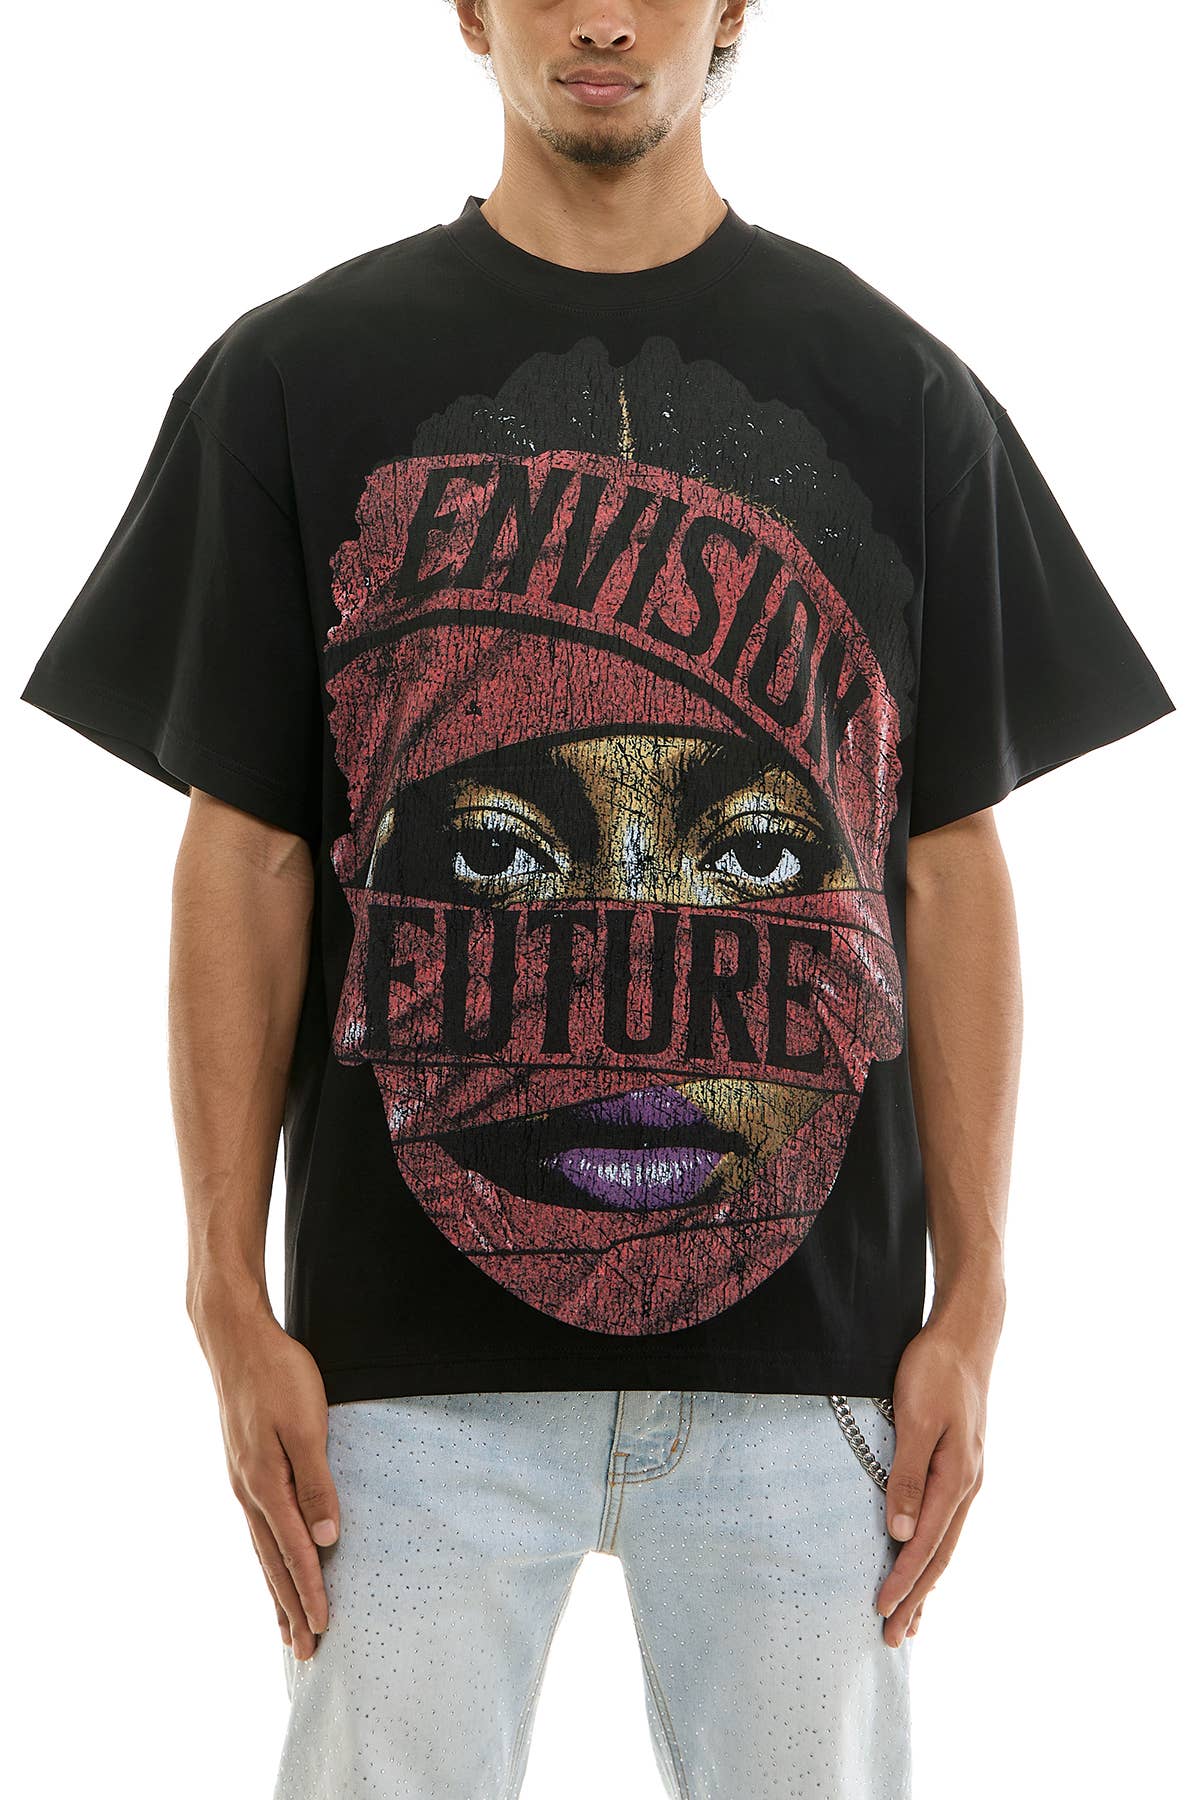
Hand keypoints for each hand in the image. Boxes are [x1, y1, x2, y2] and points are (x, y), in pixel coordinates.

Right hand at [197, 1305, 339, 1660]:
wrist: (235, 1339)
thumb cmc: (278, 1375)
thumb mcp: (306, 1425)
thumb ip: (316, 1483)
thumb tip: (324, 1540)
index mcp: (265, 1484)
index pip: (294, 1552)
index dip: (311, 1592)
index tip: (325, 1629)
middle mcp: (248, 1491)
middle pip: (272, 1562)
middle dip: (290, 1609)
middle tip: (305, 1653)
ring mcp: (241, 1481)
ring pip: (262, 1549)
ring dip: (276, 1590)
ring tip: (286, 1628)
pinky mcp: (243, 1468)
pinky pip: (257, 1527)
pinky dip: (266, 1557)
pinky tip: (271, 1563)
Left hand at [876, 1317, 988, 1647]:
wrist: (966, 1335)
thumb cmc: (934, 1370)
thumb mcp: (914, 1418)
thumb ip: (906, 1474)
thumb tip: (900, 1531)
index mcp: (955, 1478)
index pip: (925, 1544)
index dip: (902, 1581)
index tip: (880, 1612)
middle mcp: (966, 1484)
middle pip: (939, 1554)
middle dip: (917, 1598)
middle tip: (893, 1638)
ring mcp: (967, 1476)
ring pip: (945, 1542)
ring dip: (926, 1581)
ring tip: (911, 1617)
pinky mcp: (961, 1465)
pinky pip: (947, 1521)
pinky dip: (934, 1550)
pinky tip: (924, 1558)